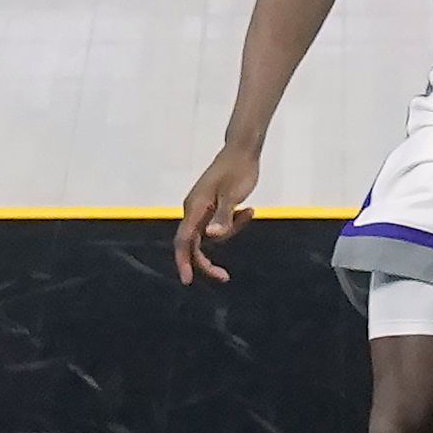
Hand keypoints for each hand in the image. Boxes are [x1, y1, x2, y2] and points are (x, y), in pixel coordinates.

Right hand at [170, 142, 259, 282]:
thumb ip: (223, 217)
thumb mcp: (233, 195)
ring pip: (211, 234)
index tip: (187, 280)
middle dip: (207, 261)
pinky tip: (248, 210)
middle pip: (194, 244)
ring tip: (248, 211)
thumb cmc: (238, 170)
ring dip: (231, 231)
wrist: (242, 151)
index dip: (184, 262)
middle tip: (224, 277)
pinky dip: (233, 223)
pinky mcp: (212, 206)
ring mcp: (202, 209)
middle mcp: (194, 210)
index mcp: (195, 208)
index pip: (184, 241)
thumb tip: (211, 236)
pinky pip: (219, 225)